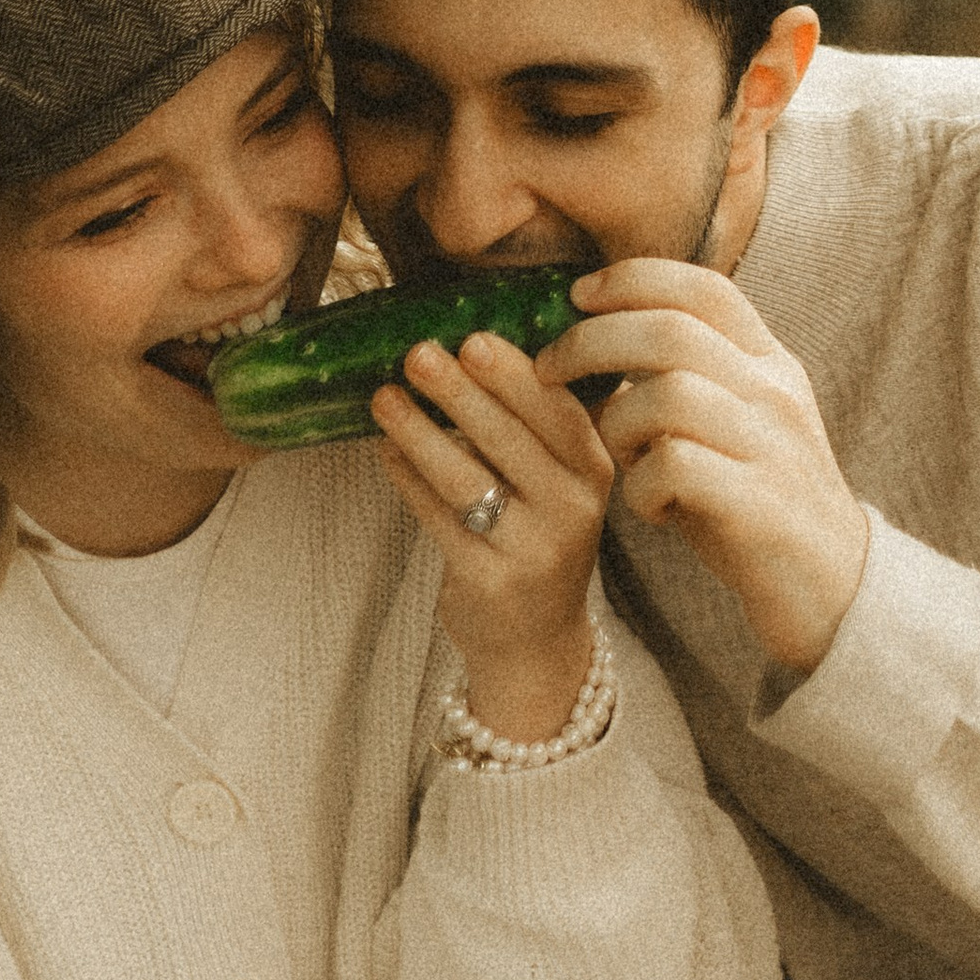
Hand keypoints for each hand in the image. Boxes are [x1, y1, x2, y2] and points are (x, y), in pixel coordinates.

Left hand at [371, 329, 613, 741]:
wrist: (536, 641)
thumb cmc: (539, 536)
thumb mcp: (559, 482)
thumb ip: (531, 427)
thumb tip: (464, 351)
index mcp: (596, 470)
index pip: (555, 410)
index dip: (513, 373)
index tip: (472, 337)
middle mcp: (574, 508)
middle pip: (509, 438)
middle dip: (459, 391)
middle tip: (419, 353)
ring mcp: (533, 549)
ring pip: (466, 477)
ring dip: (419, 432)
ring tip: (384, 397)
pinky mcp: (489, 581)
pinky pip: (438, 518)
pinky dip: (408, 480)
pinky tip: (386, 451)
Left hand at [543, 259, 870, 674]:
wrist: (834, 585)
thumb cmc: (759, 498)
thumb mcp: (735, 422)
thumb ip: (685, 380)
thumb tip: (596, 343)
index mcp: (770, 362)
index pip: (704, 287)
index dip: (635, 279)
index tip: (579, 293)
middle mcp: (775, 391)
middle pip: (672, 330)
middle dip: (593, 339)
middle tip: (547, 367)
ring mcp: (772, 445)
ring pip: (670, 393)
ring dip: (619, 421)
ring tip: (620, 456)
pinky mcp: (760, 504)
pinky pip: (677, 467)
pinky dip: (643, 485)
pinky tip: (650, 506)